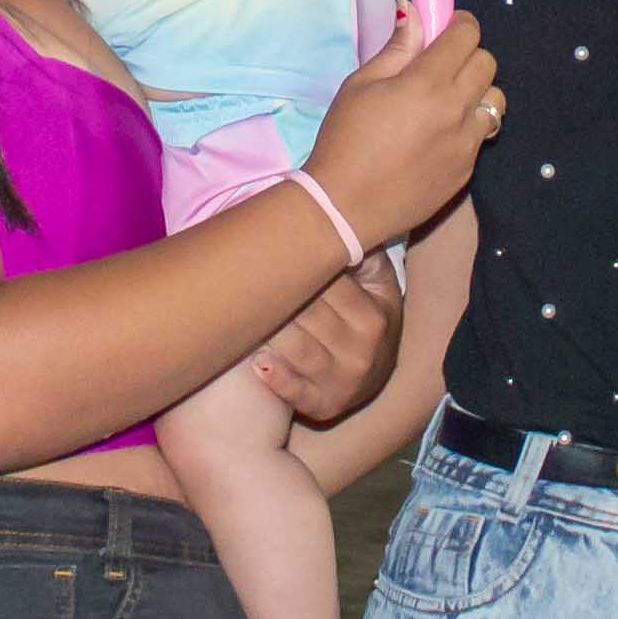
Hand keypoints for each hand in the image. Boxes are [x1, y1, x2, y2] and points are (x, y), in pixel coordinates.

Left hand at [248, 253, 403, 424]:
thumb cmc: (367, 315)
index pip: (327, 285)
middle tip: (239, 277)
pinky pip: (297, 392)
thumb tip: (342, 211)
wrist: (378, 374)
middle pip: (306, 313)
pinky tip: (257, 363)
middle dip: (273, 295)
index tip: (266, 253)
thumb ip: (362, 252)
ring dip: (265, 329)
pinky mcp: (325, 407)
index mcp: (373, 315)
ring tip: (240, 313)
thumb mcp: (377, 284)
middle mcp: (362, 351)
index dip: (294, 267)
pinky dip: (277, 378)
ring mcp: (344, 383)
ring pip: (296, 348)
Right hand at [306, 5, 498, 246]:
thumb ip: (396, 49)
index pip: (467, 35)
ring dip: (477, 91)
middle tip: (443, 64)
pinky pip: (482, 135)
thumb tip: (414, 12)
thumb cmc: (345, 139)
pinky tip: (440, 136)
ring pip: (495, 100)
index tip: (448, 27)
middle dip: (469, 55)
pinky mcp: (467, 170)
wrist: (345, 206)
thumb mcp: (361, 85)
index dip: (459, 24)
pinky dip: (469, 126)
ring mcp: (466, 143)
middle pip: (487, 63)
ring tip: (449, 101)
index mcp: (427, 82)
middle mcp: (456, 109)